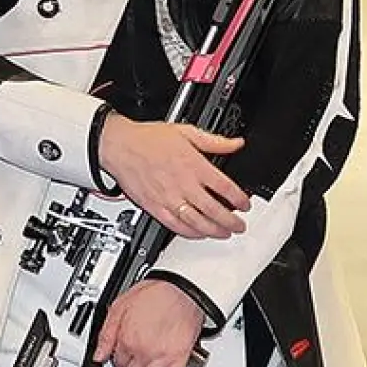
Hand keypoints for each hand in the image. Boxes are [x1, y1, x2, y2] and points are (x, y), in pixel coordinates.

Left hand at [92, 279, 203, 366]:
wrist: (183, 286)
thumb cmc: (156, 291)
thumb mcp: (121, 305)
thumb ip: (107, 333)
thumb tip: (98, 354)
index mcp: (127, 339)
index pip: (116, 361)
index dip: (117, 358)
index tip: (120, 356)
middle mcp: (143, 351)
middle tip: (131, 363)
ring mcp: (162, 356)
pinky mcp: (180, 355)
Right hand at [98, 113, 250, 238]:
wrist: (121, 146)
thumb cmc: (149, 139)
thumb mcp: (187, 132)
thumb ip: (215, 141)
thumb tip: (236, 143)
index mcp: (194, 165)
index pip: (224, 187)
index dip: (239, 199)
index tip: (245, 204)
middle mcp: (184, 184)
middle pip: (213, 209)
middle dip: (231, 221)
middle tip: (240, 225)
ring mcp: (169, 198)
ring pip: (197, 221)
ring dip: (214, 230)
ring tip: (225, 233)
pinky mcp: (155, 208)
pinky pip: (175, 226)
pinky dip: (190, 233)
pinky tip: (198, 234)